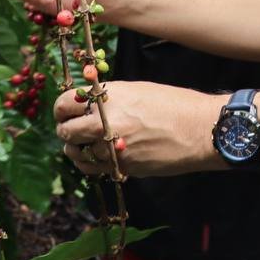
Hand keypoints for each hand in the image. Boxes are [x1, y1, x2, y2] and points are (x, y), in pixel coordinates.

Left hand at [54, 81, 223, 177]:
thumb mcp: (137, 90)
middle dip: (65, 132)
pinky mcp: (123, 168)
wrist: (199, 129)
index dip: (61, 109)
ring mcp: (112, 148)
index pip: (65, 103)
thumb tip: (89, 104)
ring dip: (77, 151)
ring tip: (83, 147)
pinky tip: (98, 159)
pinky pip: (95, 169)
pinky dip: (91, 165)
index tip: (64, 112)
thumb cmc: (174, 104)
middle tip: (71, 131)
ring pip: (78, 154)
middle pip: (66, 132)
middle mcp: (105, 122)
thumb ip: (110, 98)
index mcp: (108, 97)